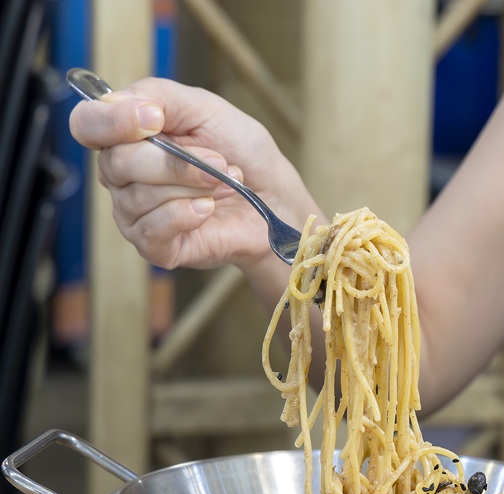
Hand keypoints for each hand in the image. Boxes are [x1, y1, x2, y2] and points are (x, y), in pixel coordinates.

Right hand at [69, 77, 316, 271]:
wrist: (275, 198)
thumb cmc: (241, 152)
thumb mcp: (206, 109)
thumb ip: (160, 96)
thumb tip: (123, 104)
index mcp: (127, 134)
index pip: (86, 124)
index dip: (111, 121)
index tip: (153, 119)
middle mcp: (122, 174)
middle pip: (116, 163)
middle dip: (177, 161)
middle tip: (219, 163)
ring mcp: (134, 212)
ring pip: (139, 197)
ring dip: (194, 187)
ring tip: (224, 185)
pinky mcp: (154, 246)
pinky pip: (152, 230)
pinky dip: (187, 215)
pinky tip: (208, 210)